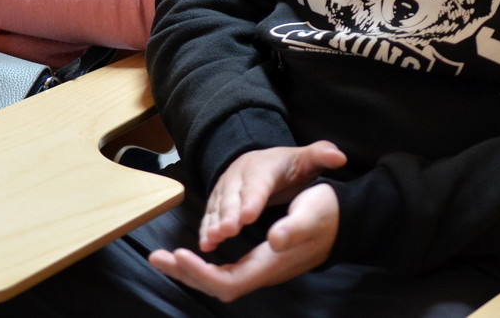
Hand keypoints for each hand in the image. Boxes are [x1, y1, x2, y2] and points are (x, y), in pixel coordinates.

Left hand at [149, 147, 344, 301]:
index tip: (181, 254)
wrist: (343, 220)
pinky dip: (201, 264)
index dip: (202, 273)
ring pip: (217, 279)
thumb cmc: (326, 215)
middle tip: (156, 256)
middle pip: (216, 285)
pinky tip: (187, 255)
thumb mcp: (311, 215)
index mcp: (269, 264)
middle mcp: (261, 271)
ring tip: (162, 257)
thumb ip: (293, 229)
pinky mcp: (257, 260)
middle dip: (185, 273)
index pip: (228, 282)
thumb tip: (274, 239)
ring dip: (188, 269)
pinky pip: (222, 271)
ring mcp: (258, 268)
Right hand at [197, 141, 346, 253]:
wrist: (264, 162)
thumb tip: (339, 157)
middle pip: (233, 196)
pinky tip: (205, 244)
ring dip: (213, 223)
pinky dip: (206, 228)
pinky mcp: (217, 200)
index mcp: (263, 167)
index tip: (250, 215)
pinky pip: (210, 214)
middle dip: (229, 214)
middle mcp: (239, 175)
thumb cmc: (288, 167)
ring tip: (212, 240)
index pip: (258, 184)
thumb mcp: (306, 159)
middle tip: (227, 231)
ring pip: (218, 206)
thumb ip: (321, 156)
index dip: (252, 199)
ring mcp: (225, 187)